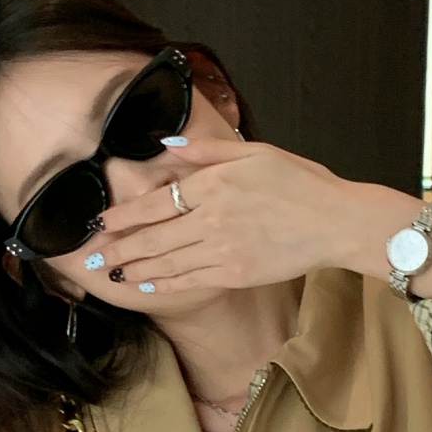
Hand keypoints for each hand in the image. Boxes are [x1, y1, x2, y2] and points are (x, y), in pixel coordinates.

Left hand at [96, 136, 412, 294]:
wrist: (335, 222)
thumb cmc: (301, 182)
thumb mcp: (256, 152)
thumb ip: (208, 151)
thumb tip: (169, 145)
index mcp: (215, 185)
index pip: (156, 202)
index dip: (124, 216)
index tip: (102, 223)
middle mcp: (212, 219)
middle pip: (153, 237)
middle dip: (120, 248)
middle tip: (95, 256)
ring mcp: (223, 250)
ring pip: (167, 262)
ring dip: (136, 269)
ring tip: (113, 273)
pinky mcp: (235, 274)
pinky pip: (191, 281)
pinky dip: (166, 284)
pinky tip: (148, 286)